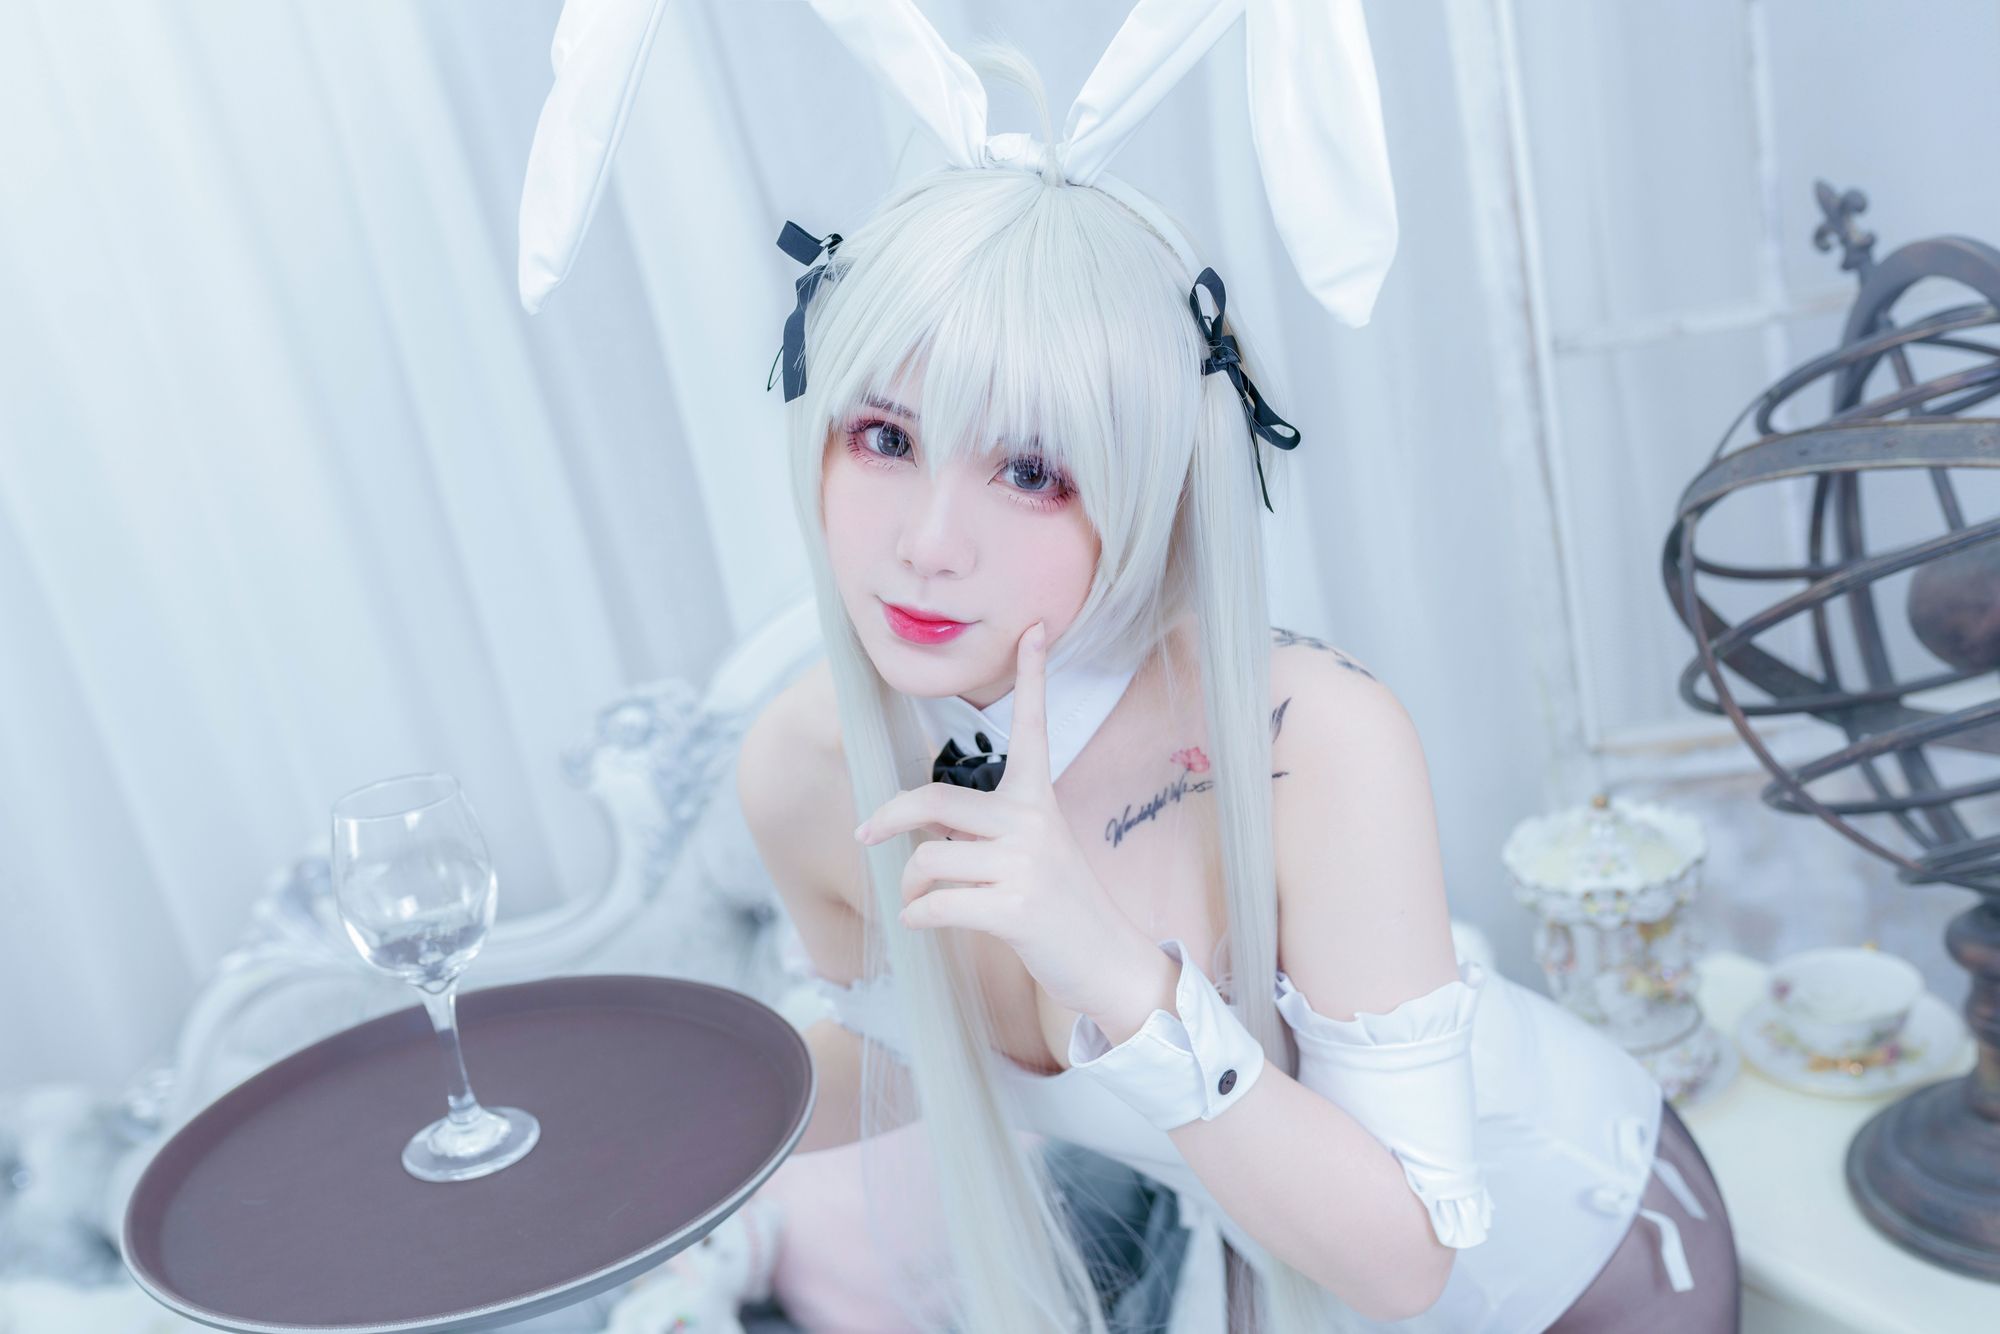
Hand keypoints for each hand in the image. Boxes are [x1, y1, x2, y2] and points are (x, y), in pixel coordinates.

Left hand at [855, 622, 1168, 1030]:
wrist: (1104, 959)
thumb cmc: (1056, 903)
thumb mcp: (1032, 850)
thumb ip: (985, 827)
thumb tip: (920, 830)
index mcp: (1039, 799)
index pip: (1034, 727)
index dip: (1033, 675)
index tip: (1033, 628)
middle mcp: (1033, 821)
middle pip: (933, 803)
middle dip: (887, 819)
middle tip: (864, 835)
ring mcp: (1025, 865)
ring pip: (926, 861)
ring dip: (909, 889)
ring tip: (921, 902)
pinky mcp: (1014, 909)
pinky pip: (935, 906)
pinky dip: (918, 919)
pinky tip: (927, 924)